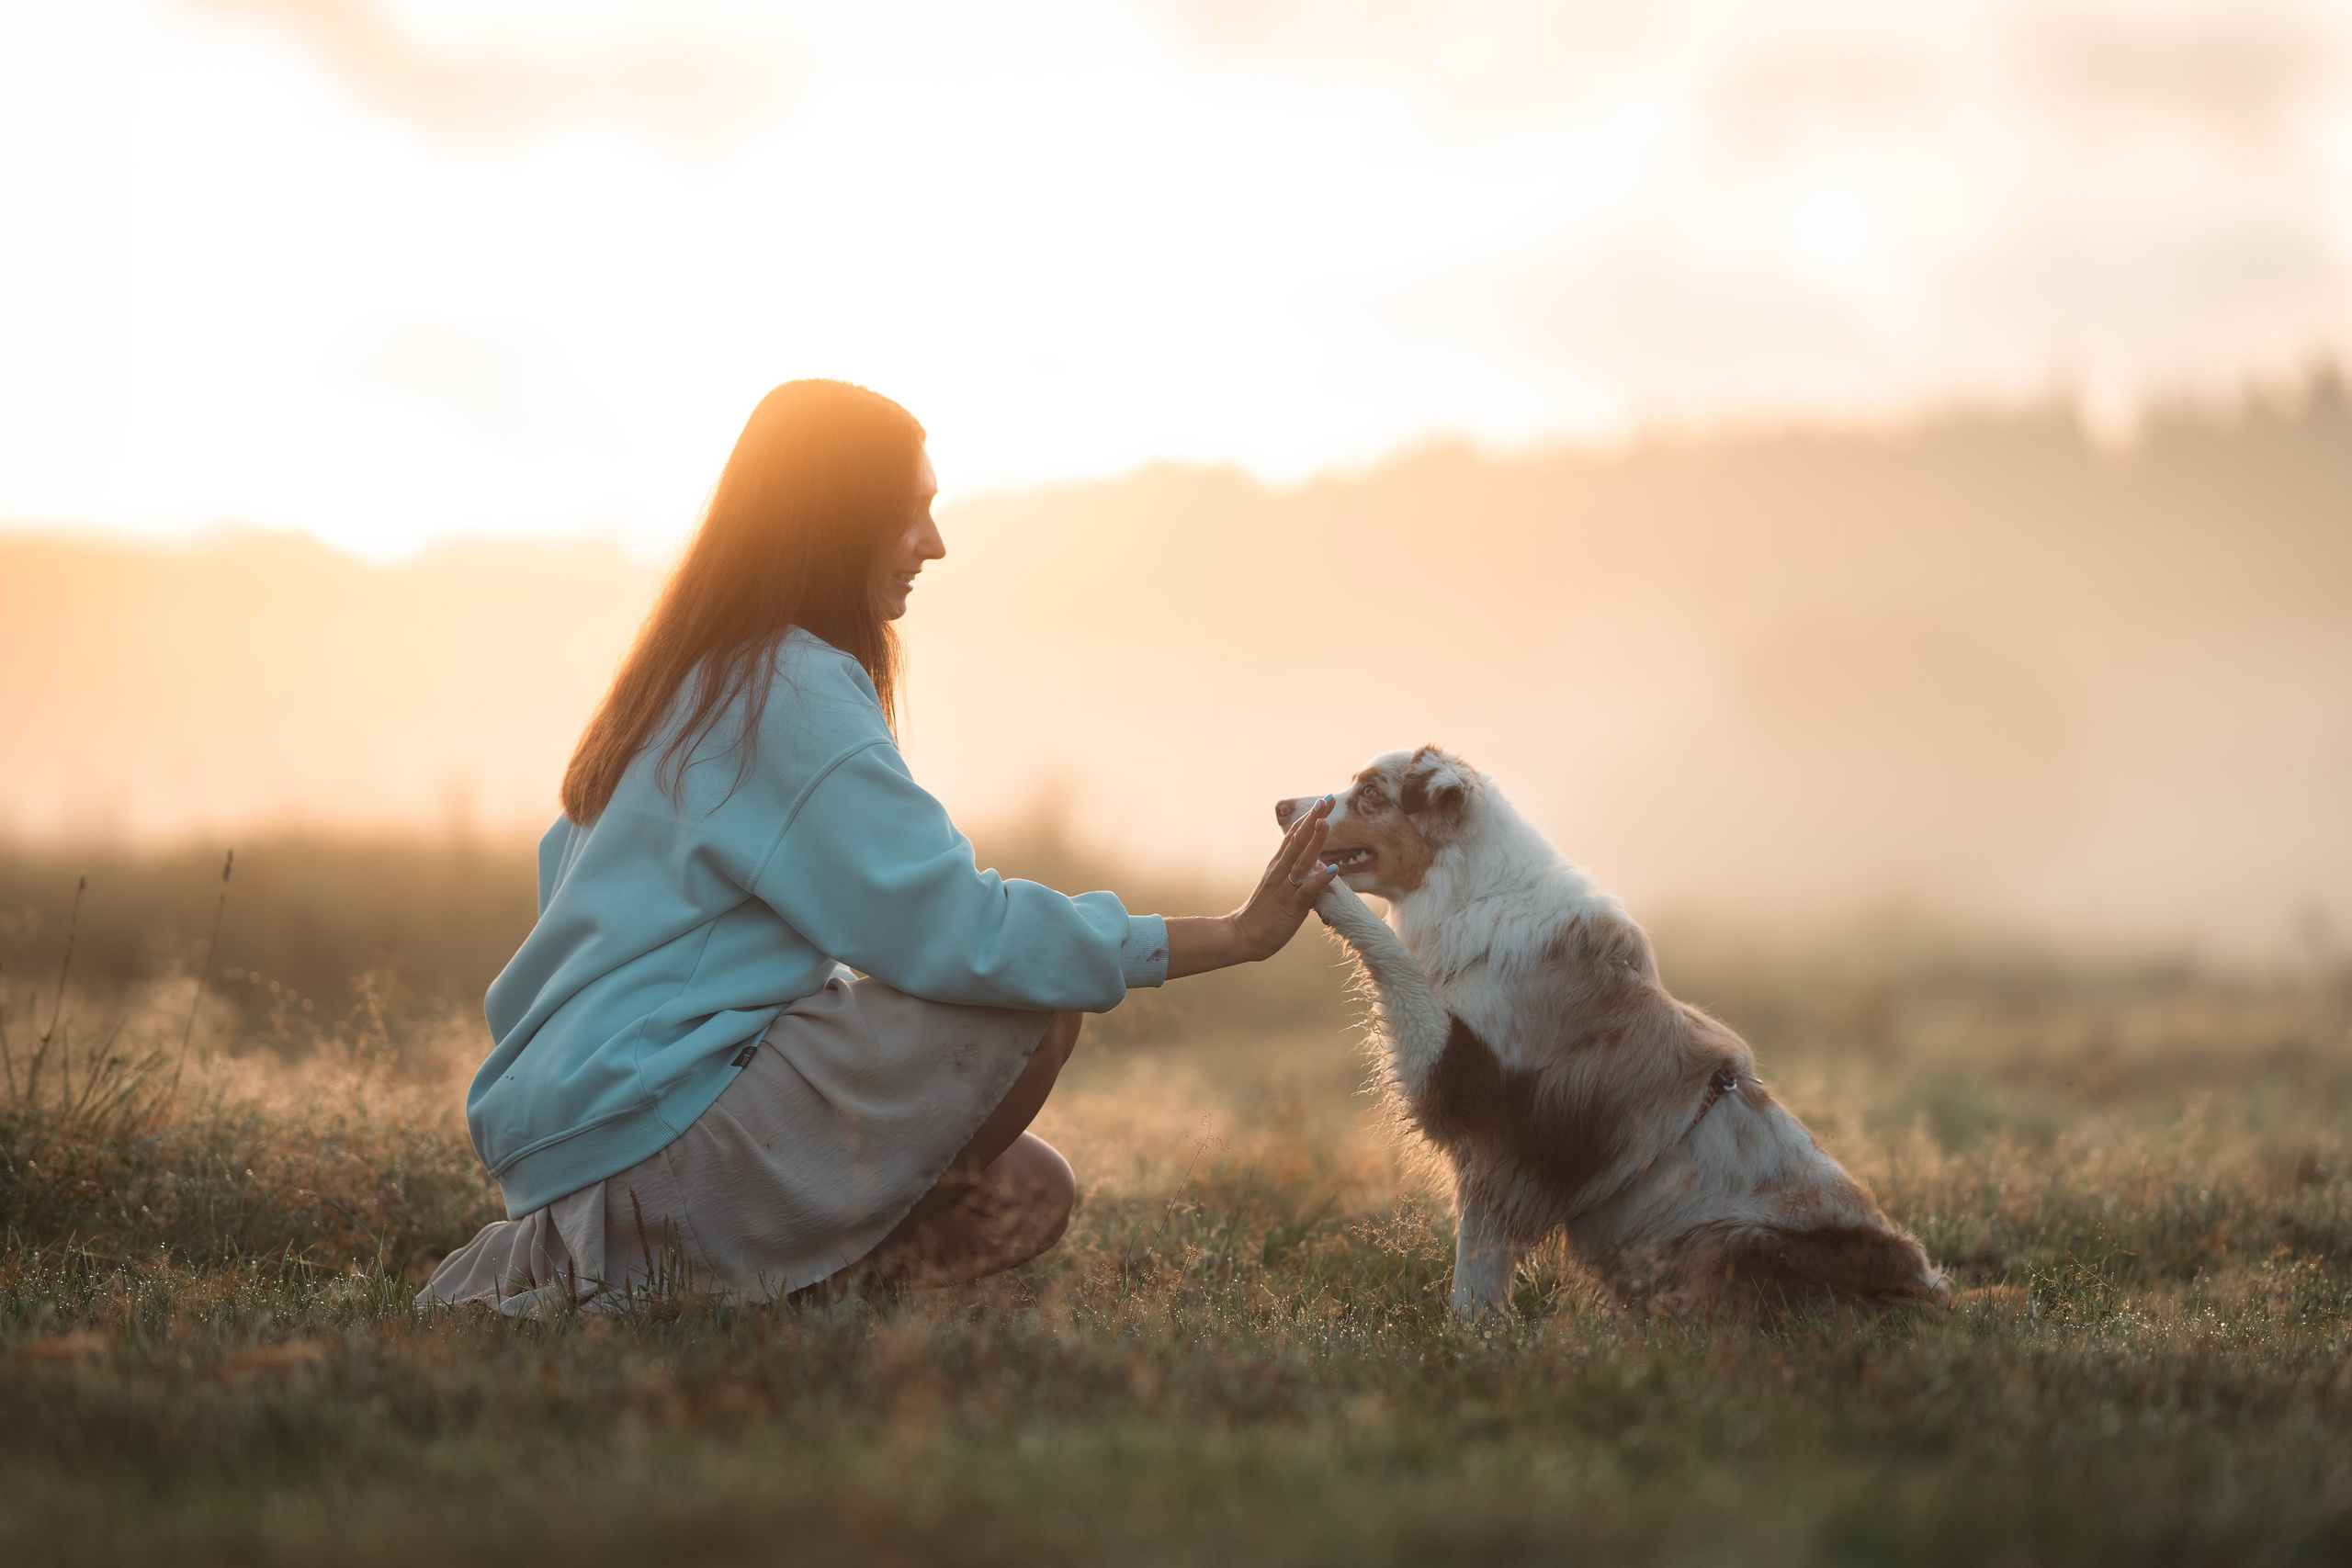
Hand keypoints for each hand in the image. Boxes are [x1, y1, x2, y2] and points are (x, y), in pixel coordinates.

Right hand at [1162, 796, 1337, 978]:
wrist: (1242, 936)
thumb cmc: (1263, 914)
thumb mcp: (1278, 887)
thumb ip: (1294, 874)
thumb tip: (1314, 866)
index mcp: (1278, 866)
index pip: (1294, 836)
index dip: (1309, 818)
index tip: (1324, 801)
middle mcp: (1280, 872)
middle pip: (1298, 840)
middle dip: (1313, 819)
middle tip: (1327, 800)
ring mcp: (1285, 888)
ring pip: (1302, 860)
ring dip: (1315, 841)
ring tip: (1326, 823)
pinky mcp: (1290, 906)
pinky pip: (1307, 890)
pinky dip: (1320, 879)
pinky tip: (1334, 870)